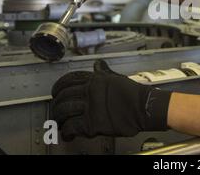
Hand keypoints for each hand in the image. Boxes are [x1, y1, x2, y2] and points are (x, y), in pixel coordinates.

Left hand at [50, 60, 171, 140]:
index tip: (56, 92)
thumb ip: (103, 72)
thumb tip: (98, 65)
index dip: (58, 86)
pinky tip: (68, 134)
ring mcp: (91, 107)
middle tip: (56, 109)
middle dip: (56, 103)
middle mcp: (90, 91)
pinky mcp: (93, 123)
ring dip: (58, 118)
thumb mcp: (116, 77)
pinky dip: (67, 132)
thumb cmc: (134, 94)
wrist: (144, 107)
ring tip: (60, 122)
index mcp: (95, 79)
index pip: (69, 79)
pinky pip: (72, 127)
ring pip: (64, 110)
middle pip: (63, 95)